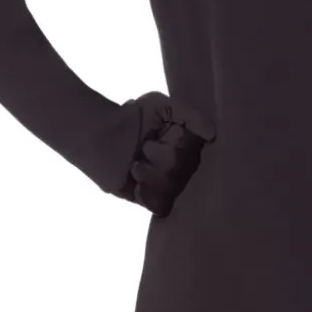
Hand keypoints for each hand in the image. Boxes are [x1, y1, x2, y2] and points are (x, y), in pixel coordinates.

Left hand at [120, 91, 213, 216]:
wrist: (96, 134)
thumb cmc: (130, 117)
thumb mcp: (161, 106)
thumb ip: (191, 116)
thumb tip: (215, 136)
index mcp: (188, 147)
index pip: (197, 153)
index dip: (180, 143)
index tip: (162, 133)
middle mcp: (182, 168)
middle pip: (183, 170)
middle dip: (160, 156)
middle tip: (142, 146)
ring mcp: (167, 186)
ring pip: (172, 188)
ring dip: (149, 173)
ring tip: (133, 163)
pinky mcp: (149, 201)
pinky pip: (160, 206)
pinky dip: (145, 192)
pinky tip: (131, 180)